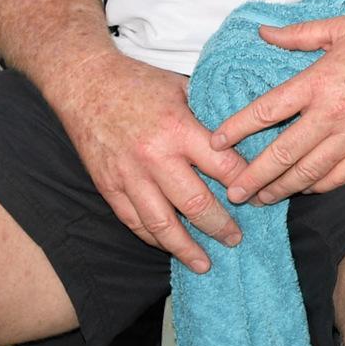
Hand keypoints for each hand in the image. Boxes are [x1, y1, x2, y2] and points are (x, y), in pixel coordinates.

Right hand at [51, 51, 247, 273]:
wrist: (85, 83)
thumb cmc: (140, 82)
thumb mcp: (183, 88)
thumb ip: (209, 115)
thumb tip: (244, 136)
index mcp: (179, 129)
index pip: (223, 166)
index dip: (245, 185)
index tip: (260, 198)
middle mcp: (155, 157)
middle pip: (195, 202)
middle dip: (220, 225)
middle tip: (236, 239)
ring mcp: (129, 175)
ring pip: (162, 224)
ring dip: (186, 247)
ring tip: (206, 263)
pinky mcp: (108, 186)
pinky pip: (134, 221)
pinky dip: (153, 239)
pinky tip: (170, 248)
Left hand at [209, 14, 344, 204]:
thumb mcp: (340, 27)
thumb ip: (298, 34)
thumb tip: (263, 32)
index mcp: (318, 81)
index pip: (266, 111)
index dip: (237, 130)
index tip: (216, 143)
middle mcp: (332, 112)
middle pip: (282, 154)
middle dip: (253, 176)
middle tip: (232, 192)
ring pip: (309, 171)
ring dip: (281, 188)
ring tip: (261, 199)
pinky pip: (341, 175)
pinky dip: (320, 187)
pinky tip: (305, 190)